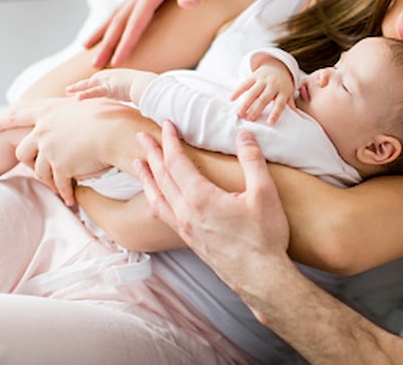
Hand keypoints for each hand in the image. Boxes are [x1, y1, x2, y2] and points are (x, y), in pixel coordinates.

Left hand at [0, 98, 123, 204]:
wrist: (117, 132)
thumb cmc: (112, 114)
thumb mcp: (88, 101)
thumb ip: (75, 102)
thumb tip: (75, 95)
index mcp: (49, 111)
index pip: (18, 114)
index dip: (3, 120)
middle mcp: (44, 130)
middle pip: (23, 150)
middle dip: (27, 162)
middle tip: (29, 168)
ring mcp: (50, 149)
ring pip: (39, 170)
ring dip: (49, 180)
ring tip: (58, 187)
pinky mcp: (61, 166)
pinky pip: (59, 184)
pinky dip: (64, 192)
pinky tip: (70, 199)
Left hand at [66, 69, 156, 103]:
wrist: (151, 86)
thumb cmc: (150, 89)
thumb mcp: (142, 91)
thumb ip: (138, 95)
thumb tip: (143, 104)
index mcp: (119, 76)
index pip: (102, 80)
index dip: (92, 84)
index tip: (84, 87)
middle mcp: (113, 76)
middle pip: (93, 80)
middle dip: (81, 84)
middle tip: (70, 89)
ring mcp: (110, 81)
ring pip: (90, 84)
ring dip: (78, 88)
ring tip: (68, 91)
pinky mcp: (110, 88)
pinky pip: (94, 92)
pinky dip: (85, 94)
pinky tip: (77, 98)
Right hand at [84, 0, 222, 67]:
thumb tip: (188, 4)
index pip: (137, 20)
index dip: (127, 42)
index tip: (118, 62)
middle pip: (120, 19)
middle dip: (107, 43)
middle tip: (94, 66)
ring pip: (118, 14)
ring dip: (103, 33)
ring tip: (87, 49)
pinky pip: (126, 10)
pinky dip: (113, 23)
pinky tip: (108, 32)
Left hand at [135, 121, 290, 287]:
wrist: (260, 277)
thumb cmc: (264, 237)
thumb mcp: (264, 193)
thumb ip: (253, 161)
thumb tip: (244, 135)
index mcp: (201, 198)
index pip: (177, 162)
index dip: (170, 141)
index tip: (166, 124)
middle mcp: (186, 213)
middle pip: (161, 177)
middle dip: (151, 154)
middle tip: (141, 136)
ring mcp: (185, 228)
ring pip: (157, 197)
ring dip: (147, 177)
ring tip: (138, 164)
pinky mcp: (190, 240)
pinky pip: (163, 213)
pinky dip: (155, 198)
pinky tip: (157, 197)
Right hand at [232, 57, 296, 123]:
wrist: (277, 66)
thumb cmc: (283, 85)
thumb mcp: (288, 93)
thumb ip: (290, 104)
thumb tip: (297, 117)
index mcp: (283, 91)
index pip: (280, 104)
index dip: (275, 113)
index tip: (270, 123)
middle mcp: (273, 85)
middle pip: (264, 98)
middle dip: (256, 109)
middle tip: (249, 119)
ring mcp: (263, 80)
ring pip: (253, 92)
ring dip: (245, 103)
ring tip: (239, 113)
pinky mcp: (254, 76)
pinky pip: (245, 83)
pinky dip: (238, 91)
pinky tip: (231, 99)